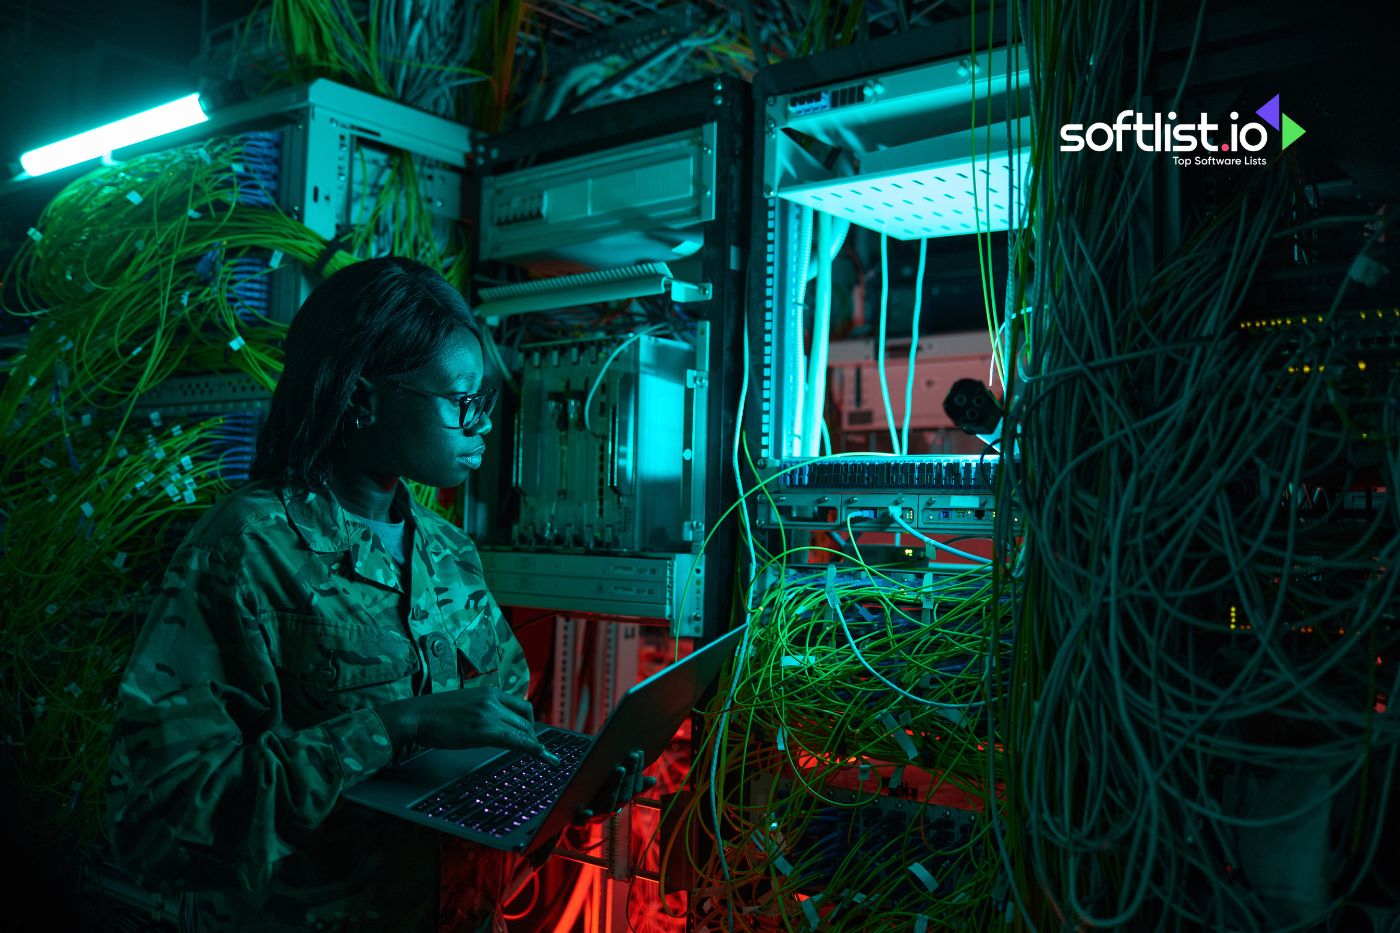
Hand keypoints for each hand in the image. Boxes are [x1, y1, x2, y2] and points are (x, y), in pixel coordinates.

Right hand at [376, 686, 558, 762]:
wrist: (417, 716)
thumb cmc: (435, 714)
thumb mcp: (465, 705)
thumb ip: (483, 711)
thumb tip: (495, 725)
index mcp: (489, 692)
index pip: (520, 705)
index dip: (530, 722)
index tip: (533, 734)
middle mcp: (493, 700)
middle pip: (525, 718)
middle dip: (532, 735)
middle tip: (534, 749)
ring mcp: (489, 714)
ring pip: (522, 729)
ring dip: (533, 743)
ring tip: (539, 755)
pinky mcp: (484, 729)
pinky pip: (515, 739)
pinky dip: (532, 748)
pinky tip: (541, 755)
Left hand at [572, 748, 657, 824]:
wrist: (568, 812)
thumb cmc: (593, 794)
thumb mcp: (610, 787)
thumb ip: (628, 783)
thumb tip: (653, 781)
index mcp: (618, 801)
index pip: (633, 788)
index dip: (636, 771)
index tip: (638, 753)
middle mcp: (609, 809)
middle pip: (623, 795)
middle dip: (629, 776)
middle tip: (632, 756)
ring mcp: (594, 816)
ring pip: (608, 805)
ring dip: (615, 787)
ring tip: (620, 769)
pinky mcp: (576, 821)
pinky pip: (581, 821)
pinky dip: (585, 817)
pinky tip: (588, 811)